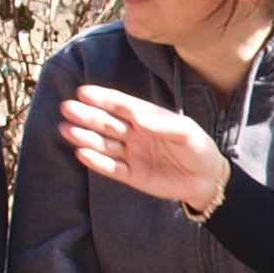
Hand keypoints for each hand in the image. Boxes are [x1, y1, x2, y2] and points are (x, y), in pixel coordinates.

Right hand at [57, 83, 231, 212]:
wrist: (207, 180)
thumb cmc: (199, 149)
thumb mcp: (187, 132)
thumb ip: (164, 123)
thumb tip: (137, 116)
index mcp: (147, 118)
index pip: (121, 105)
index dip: (102, 98)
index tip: (82, 92)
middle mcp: (136, 134)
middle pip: (107, 123)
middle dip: (87, 115)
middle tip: (66, 108)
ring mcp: (132, 155)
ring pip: (104, 144)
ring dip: (85, 136)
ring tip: (66, 129)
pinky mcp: (132, 175)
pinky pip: (111, 168)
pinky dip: (97, 161)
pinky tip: (81, 153)